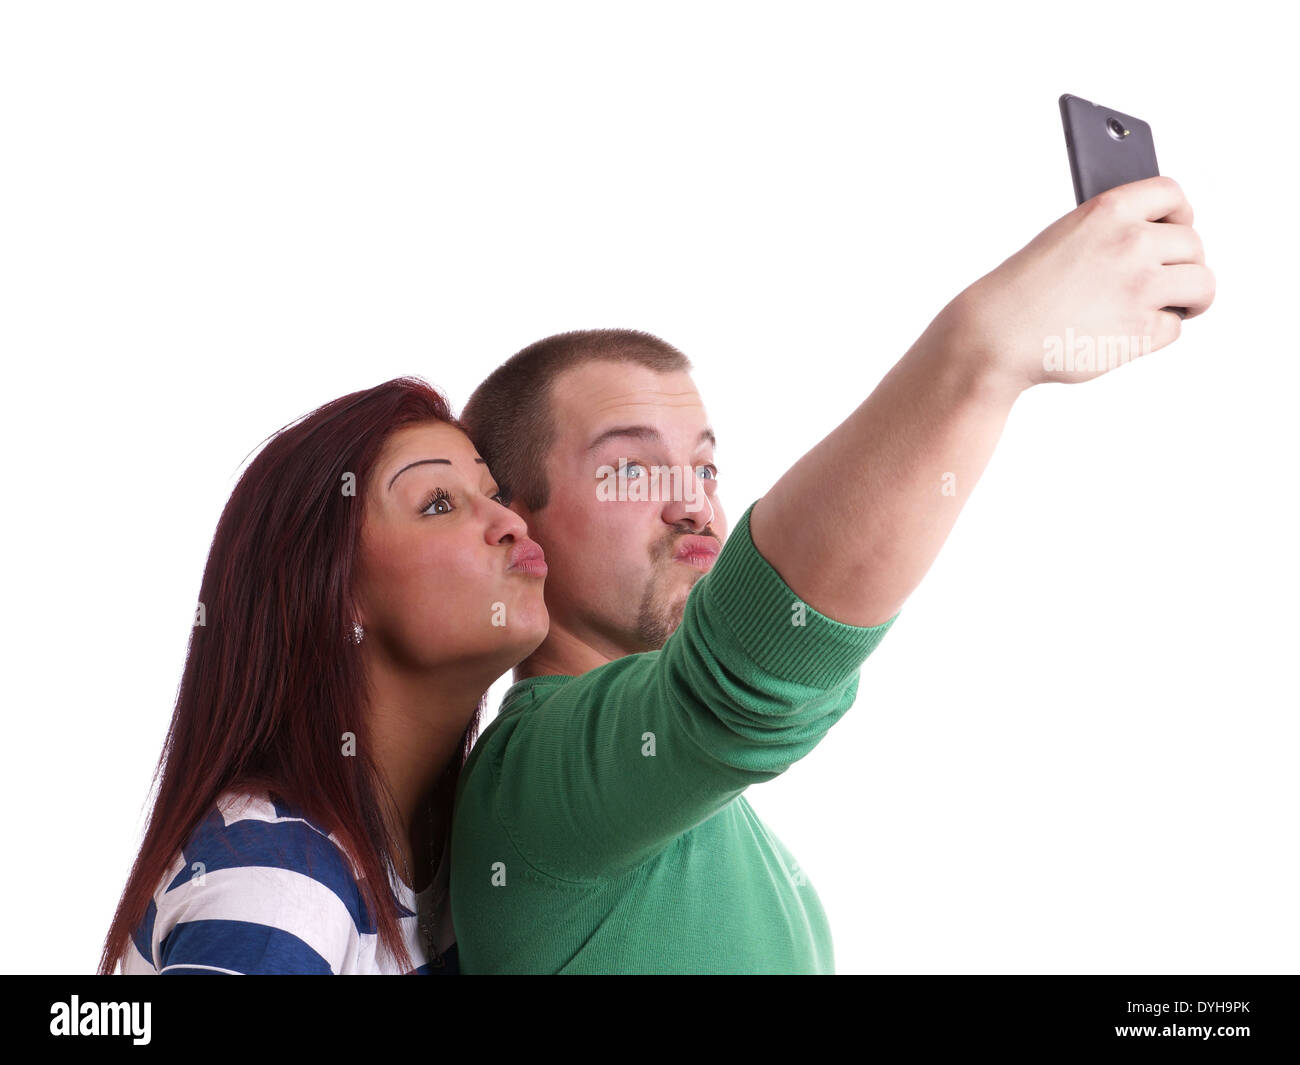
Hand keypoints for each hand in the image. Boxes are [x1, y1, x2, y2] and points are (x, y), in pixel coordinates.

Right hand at [949, 175, 1214, 391]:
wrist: (995, 336)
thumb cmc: (1021, 292)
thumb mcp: (1063, 238)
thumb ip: (1110, 231)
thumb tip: (1157, 239)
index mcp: (1109, 211)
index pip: (1172, 194)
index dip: (1180, 213)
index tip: (1177, 226)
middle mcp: (1131, 243)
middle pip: (1194, 244)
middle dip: (1184, 264)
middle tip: (1169, 280)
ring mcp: (1140, 287)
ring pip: (1202, 285)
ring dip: (1190, 297)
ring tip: (1174, 306)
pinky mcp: (1141, 330)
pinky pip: (1174, 327)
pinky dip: (1157, 333)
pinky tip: (1130, 332)